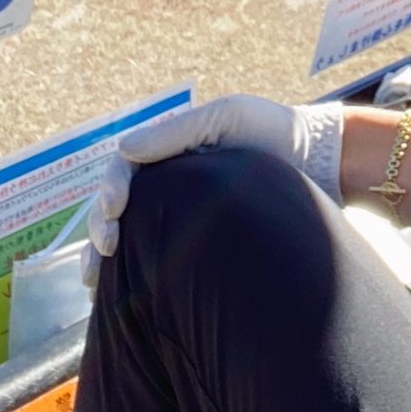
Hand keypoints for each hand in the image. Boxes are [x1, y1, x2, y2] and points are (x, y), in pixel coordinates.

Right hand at [84, 95, 343, 278]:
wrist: (316, 161)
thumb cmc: (271, 130)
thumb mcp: (226, 117)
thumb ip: (176, 132)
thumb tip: (124, 150)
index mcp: (168, 153)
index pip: (123, 170)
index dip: (111, 188)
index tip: (115, 208)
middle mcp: (166, 184)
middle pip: (115, 207)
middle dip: (100, 227)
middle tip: (105, 249)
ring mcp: (178, 214)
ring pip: (126, 236)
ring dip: (101, 257)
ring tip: (93, 280)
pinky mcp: (194, 243)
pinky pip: (153, 258)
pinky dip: (129, 275)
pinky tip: (115, 294)